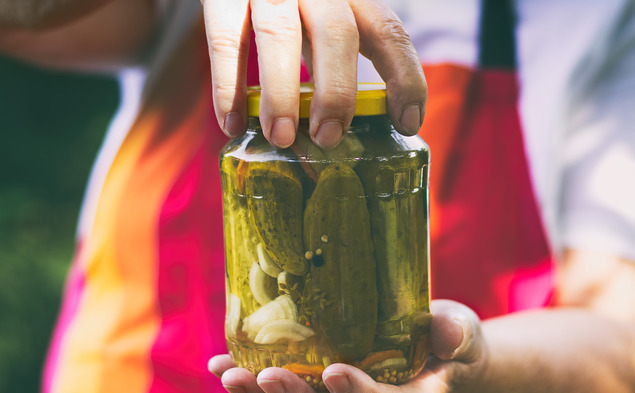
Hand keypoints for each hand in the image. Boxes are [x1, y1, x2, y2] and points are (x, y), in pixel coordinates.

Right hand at [200, 0, 426, 147]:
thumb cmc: (289, 3)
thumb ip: (334, 56)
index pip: (389, 31)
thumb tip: (342, 130)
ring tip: (281, 137)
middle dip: (336, 92)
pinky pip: (226, 41)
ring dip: (282, 94)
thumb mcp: (323, 17)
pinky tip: (233, 123)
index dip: (404, 78)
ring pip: (279, 37)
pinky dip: (229, 87)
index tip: (407, 122)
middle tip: (328, 137)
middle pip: (336, 35)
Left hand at [208, 300, 485, 392]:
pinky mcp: (316, 384)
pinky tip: (218, 364)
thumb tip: (448, 332)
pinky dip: (249, 379)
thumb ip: (455, 333)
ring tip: (226, 374)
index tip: (336, 373)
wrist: (433, 358)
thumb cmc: (450, 345)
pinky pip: (280, 388)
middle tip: (265, 378)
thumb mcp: (462, 334)